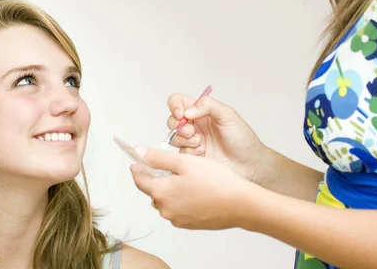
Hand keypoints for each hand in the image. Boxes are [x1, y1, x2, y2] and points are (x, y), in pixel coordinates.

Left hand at [130, 146, 253, 229]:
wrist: (240, 204)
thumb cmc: (216, 182)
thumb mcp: (185, 162)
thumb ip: (159, 158)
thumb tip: (139, 152)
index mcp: (162, 192)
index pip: (140, 180)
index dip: (137, 169)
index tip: (135, 163)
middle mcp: (166, 209)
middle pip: (153, 191)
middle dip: (157, 178)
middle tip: (167, 166)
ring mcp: (178, 219)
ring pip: (167, 200)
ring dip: (170, 189)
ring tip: (186, 177)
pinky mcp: (189, 224)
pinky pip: (178, 209)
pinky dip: (182, 199)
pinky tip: (196, 190)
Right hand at [167, 93, 266, 182]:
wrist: (249, 164)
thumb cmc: (243, 138)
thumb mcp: (228, 115)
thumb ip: (208, 106)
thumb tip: (187, 111)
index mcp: (202, 111)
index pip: (179, 102)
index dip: (175, 105)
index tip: (181, 114)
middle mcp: (195, 125)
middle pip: (172, 120)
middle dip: (178, 125)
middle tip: (191, 131)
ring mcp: (192, 141)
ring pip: (174, 136)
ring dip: (183, 139)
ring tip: (199, 143)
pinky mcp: (192, 157)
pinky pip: (179, 152)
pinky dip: (189, 151)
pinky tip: (202, 152)